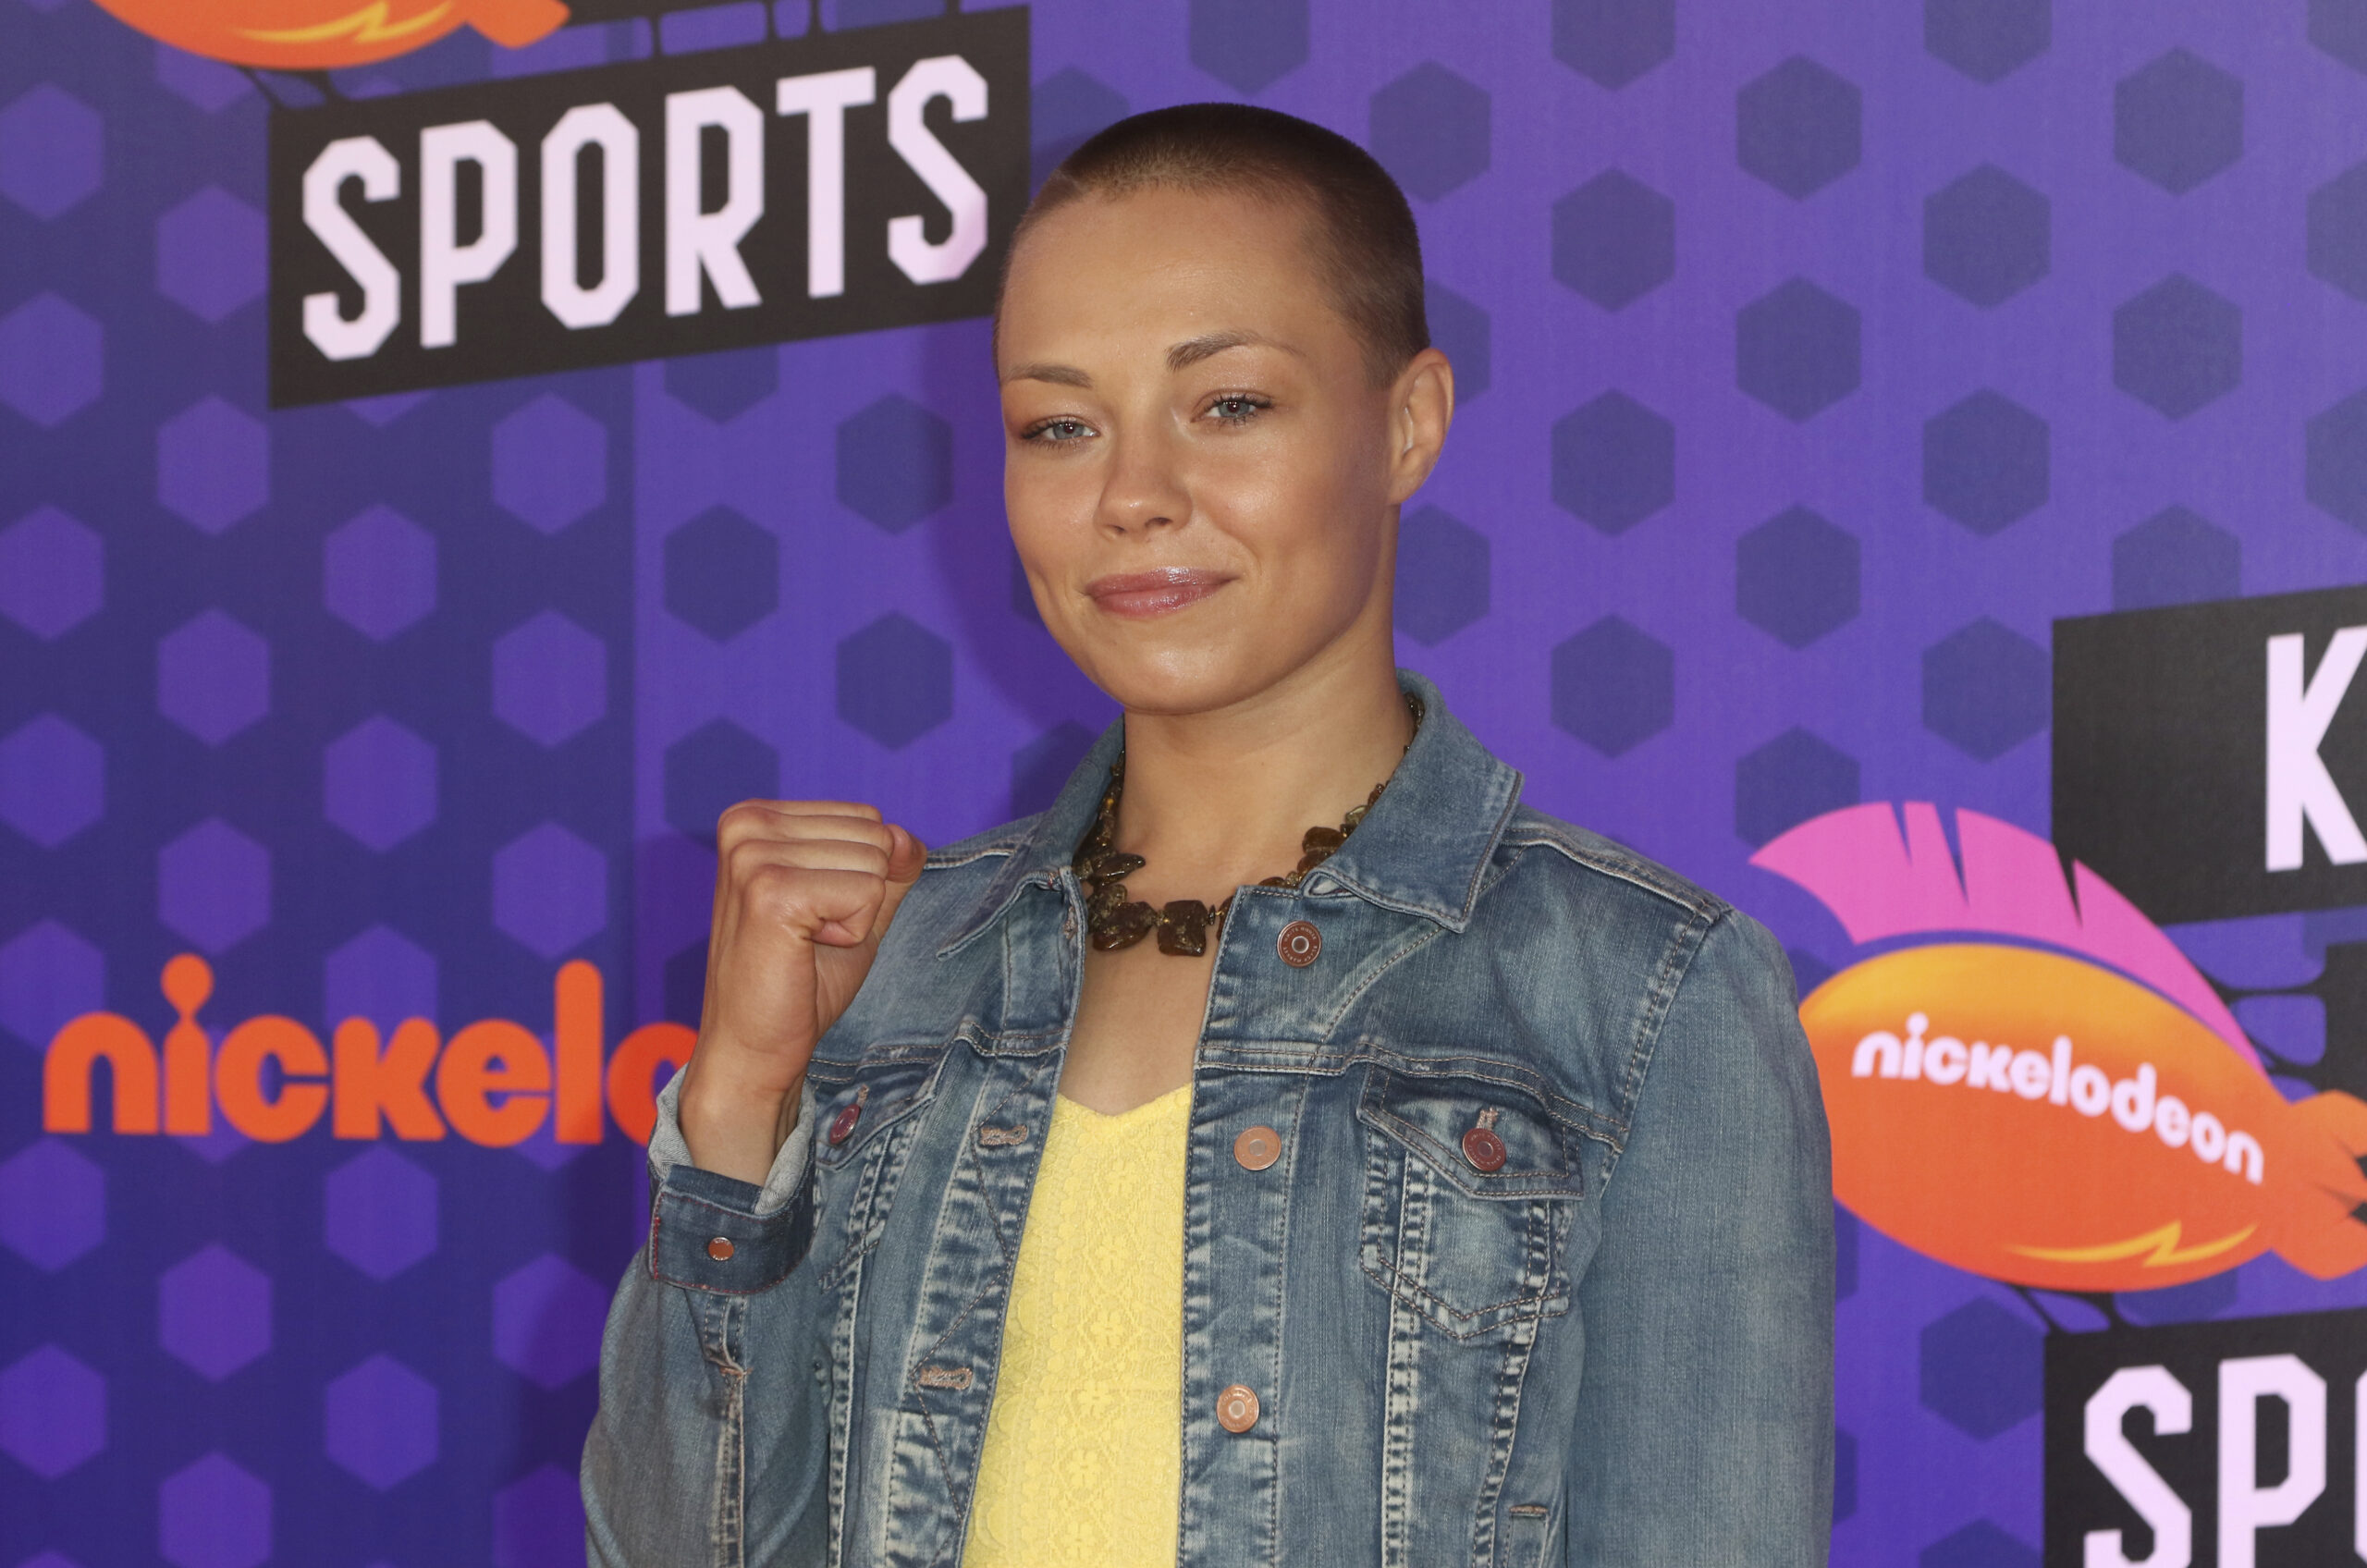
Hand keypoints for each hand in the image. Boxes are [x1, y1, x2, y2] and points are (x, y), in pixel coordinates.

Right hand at [676, 801, 925, 1184]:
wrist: (753, 1049)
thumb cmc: (798, 981)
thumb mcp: (856, 907)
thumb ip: (888, 865)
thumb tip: (908, 837)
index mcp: (755, 817)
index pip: (868, 818)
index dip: (858, 878)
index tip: (811, 917)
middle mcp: (746, 824)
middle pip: (875, 834)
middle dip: (860, 895)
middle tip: (809, 936)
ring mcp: (753, 856)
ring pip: (875, 862)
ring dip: (854, 916)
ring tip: (804, 944)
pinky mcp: (770, 893)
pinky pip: (867, 893)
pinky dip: (852, 933)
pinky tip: (805, 952)